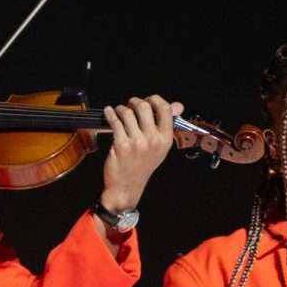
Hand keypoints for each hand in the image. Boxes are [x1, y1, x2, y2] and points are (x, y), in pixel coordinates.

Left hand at [99, 94, 184, 211]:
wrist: (126, 187)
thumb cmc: (142, 166)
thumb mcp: (160, 147)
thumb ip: (166, 124)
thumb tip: (178, 105)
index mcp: (165, 139)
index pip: (164, 109)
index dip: (154, 99)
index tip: (148, 100)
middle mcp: (153, 140)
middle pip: (144, 106)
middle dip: (135, 102)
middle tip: (130, 105)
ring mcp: (137, 142)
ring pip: (128, 113)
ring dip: (121, 109)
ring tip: (119, 111)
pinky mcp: (121, 145)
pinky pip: (115, 122)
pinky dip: (110, 114)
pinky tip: (108, 112)